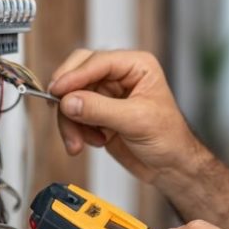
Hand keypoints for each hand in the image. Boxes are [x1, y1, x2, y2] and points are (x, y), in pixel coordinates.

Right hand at [47, 49, 204, 183]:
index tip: (58, 91)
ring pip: (71, 97)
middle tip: (61, 112)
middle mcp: (120, 76)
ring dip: (70, 121)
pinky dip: (75, 130)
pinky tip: (92, 142)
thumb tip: (69, 101)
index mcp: (136, 66)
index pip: (97, 61)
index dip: (74, 75)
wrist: (170, 167)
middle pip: (77, 74)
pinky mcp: (97, 113)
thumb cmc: (169, 138)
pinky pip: (73, 115)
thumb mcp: (136, 121)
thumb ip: (100, 110)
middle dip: (68, 97)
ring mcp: (107, 95)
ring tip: (79, 142)